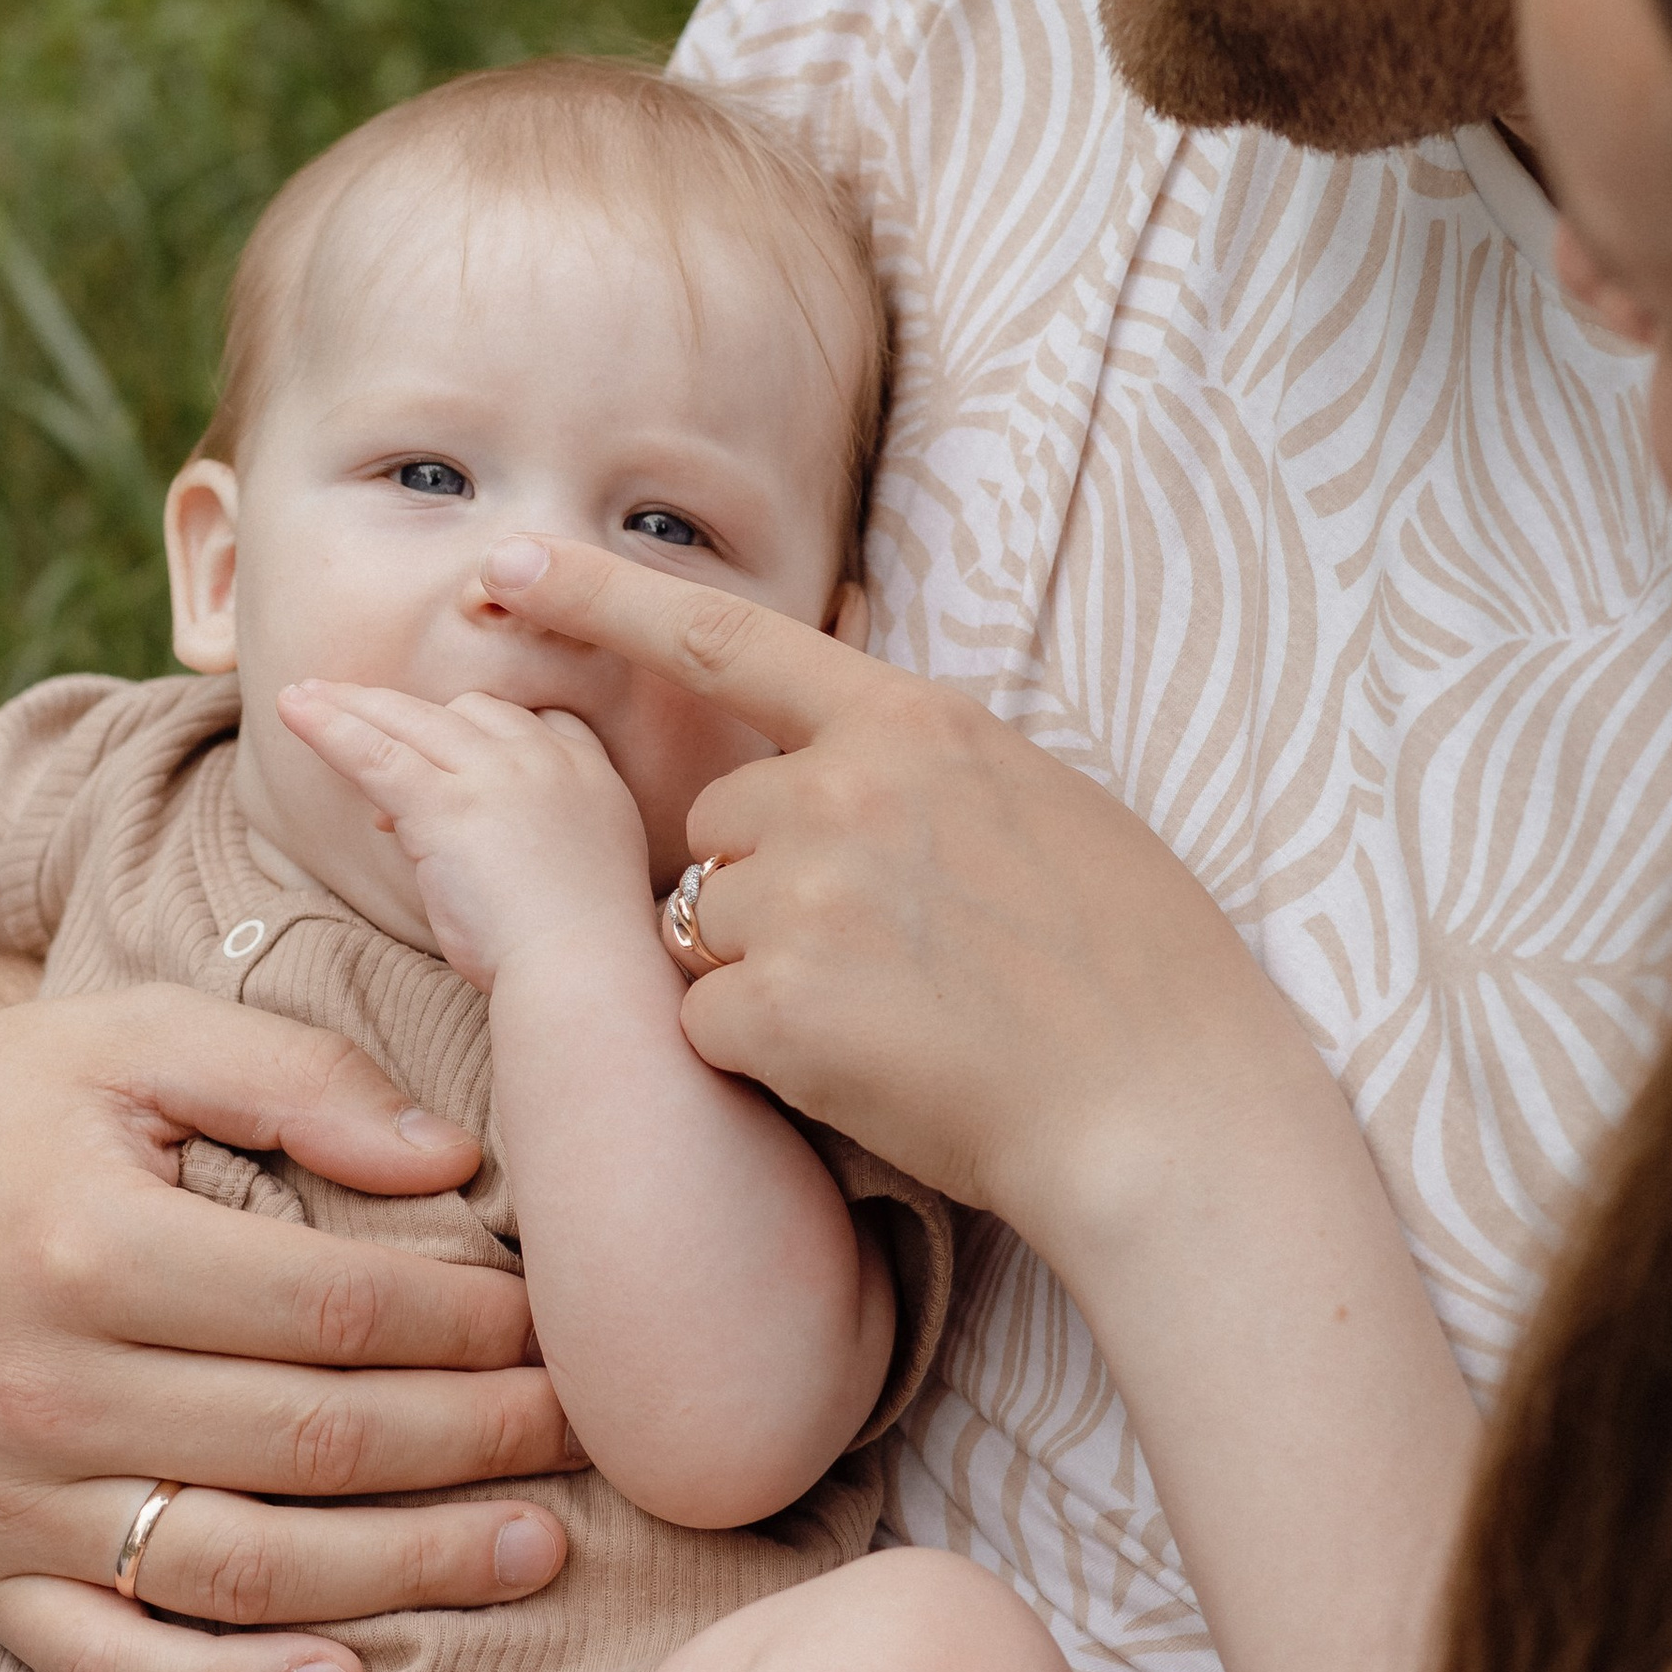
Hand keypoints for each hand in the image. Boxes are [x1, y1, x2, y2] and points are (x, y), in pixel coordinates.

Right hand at [0, 977, 580, 1671]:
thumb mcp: (131, 1036)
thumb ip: (294, 1080)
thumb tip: (452, 1160)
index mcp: (91, 1244)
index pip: (334, 1314)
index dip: (468, 1331)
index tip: (557, 1328)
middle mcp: (44, 1389)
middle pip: (314, 1446)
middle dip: (478, 1447)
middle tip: (589, 1438)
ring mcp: (5, 1500)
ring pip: (243, 1570)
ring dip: (406, 1572)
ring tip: (533, 1551)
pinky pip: (113, 1662)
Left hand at [279, 681, 653, 993]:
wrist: (585, 971)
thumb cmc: (583, 950)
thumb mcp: (577, 872)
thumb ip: (534, 837)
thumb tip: (468, 842)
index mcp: (589, 773)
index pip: (528, 719)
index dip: (478, 733)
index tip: (443, 760)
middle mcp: (545, 758)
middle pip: (466, 710)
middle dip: (405, 711)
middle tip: (352, 706)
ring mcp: (495, 774)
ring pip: (412, 721)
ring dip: (353, 705)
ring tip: (305, 697)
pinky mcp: (445, 805)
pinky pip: (375, 753)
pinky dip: (329, 727)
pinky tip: (293, 709)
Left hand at [458, 536, 1285, 1254]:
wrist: (1163, 1104)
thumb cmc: (1135, 970)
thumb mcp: (1046, 806)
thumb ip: (928, 768)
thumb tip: (850, 754)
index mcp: (914, 724)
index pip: (724, 640)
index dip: (602, 598)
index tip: (508, 567)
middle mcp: (844, 791)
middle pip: (713, 828)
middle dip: (758, 889)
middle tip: (879, 959)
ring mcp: (806, 897)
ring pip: (704, 929)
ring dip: (764, 978)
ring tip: (892, 1018)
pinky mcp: (777, 1007)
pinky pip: (708, 1022)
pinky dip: (766, 1058)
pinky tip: (870, 1072)